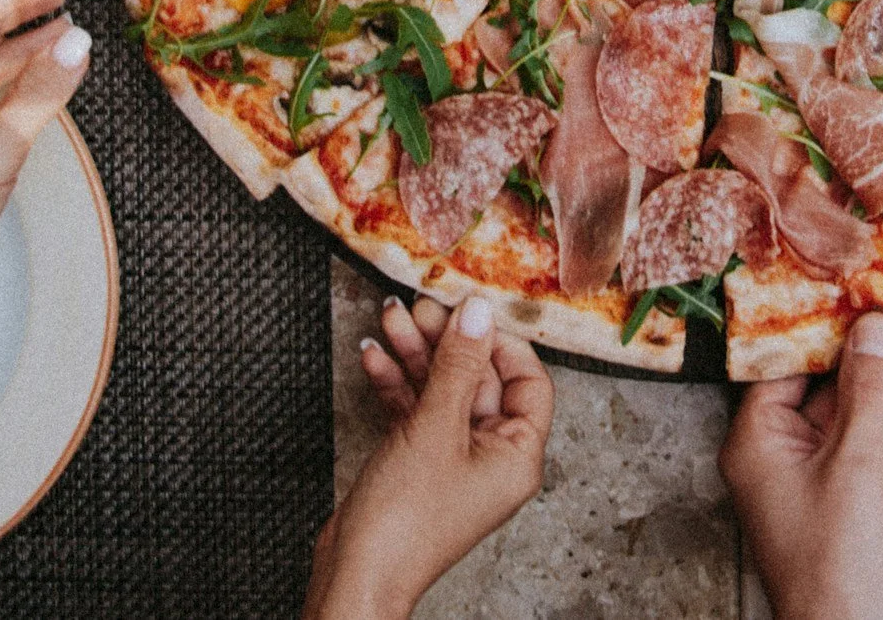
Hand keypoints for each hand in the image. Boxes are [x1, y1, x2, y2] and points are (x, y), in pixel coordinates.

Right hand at [305, 296, 553, 619]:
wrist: (355, 575)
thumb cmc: (405, 523)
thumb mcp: (436, 428)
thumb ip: (458, 365)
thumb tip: (479, 312)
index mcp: (517, 455)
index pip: (528, 381)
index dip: (499, 342)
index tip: (468, 312)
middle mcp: (491, 457)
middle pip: (478, 380)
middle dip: (445, 341)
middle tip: (418, 307)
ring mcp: (453, 460)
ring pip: (441, 391)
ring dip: (415, 355)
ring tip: (389, 318)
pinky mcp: (417, 463)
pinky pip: (414, 411)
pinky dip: (395, 384)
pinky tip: (373, 357)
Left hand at [722, 311, 882, 619]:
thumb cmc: (835, 568)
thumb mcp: (856, 463)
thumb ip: (866, 391)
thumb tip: (870, 329)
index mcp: (761, 442)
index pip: (795, 368)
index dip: (834, 337)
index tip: (870, 305)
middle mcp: (789, 458)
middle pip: (849, 398)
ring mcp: (827, 484)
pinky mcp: (861, 509)